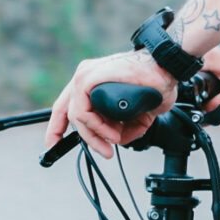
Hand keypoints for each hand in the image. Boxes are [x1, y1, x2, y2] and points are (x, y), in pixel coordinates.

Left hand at [43, 50, 175, 159]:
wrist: (166, 68)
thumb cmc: (155, 83)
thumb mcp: (138, 114)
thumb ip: (126, 126)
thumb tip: (118, 140)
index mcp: (91, 82)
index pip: (65, 106)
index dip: (56, 127)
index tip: (52, 146)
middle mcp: (84, 77)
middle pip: (69, 115)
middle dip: (87, 139)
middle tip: (106, 152)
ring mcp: (84, 75)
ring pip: (76, 117)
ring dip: (95, 135)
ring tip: (115, 139)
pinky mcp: (88, 78)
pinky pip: (82, 112)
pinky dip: (95, 127)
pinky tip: (111, 132)